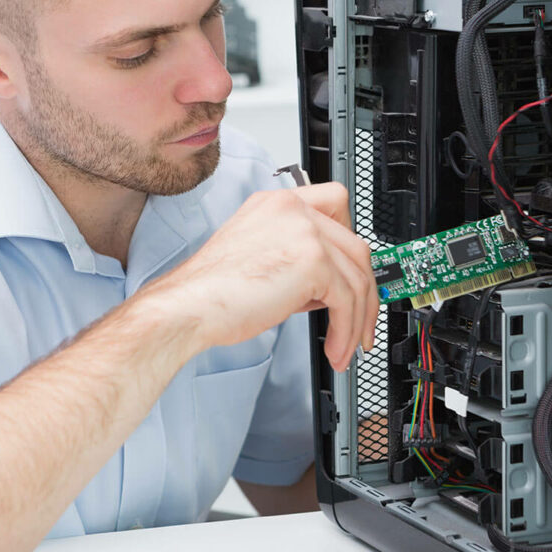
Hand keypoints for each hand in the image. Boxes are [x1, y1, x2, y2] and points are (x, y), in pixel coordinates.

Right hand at [148, 182, 377, 371]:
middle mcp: (292, 209)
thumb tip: (328, 287)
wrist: (187, 307)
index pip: (336, 205)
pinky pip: (347, 299)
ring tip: (345, 346)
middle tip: (361, 321)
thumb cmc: (211, 293)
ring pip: (357, 276)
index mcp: (277, 204)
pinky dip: (347, 330)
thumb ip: (296, 260)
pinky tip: (336, 347)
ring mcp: (304, 232)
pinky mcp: (312, 261)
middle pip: (355, 245)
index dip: (351, 241)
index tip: (355, 271)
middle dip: (364, 291)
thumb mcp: (260, 258)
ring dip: (357, 319)